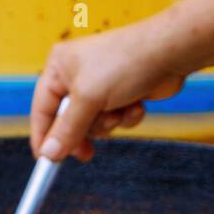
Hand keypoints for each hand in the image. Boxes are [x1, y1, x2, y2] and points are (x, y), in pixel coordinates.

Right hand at [30, 22, 188, 162]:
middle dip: (84, 131)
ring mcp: (99, 86)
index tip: (45, 161)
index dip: (43, 136)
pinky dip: (125, 117)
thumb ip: (67, 130)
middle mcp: (76, 75)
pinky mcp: (120, 95)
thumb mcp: (88, 99)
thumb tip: (48, 154)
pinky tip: (135, 104)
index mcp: (59, 67)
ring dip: (108, 123)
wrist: (171, 52)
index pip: (41, 109)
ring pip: (93, 124)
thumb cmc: (126, 62)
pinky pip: (114, 120)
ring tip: (119, 110)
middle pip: (67, 122)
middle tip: (86, 153)